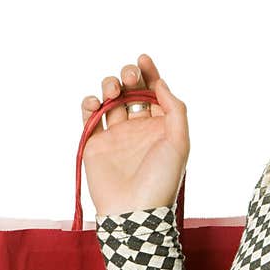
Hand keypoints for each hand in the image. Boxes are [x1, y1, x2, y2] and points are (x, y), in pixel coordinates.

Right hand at [80, 53, 188, 216]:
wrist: (133, 211)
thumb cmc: (161, 179)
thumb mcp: (180, 142)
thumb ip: (174, 109)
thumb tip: (160, 83)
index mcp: (161, 126)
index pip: (155, 92)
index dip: (149, 73)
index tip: (143, 58)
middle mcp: (139, 128)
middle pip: (132, 91)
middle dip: (129, 77)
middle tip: (129, 75)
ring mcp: (117, 135)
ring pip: (110, 100)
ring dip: (110, 87)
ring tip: (112, 90)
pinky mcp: (95, 143)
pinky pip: (89, 117)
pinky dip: (89, 104)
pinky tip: (95, 103)